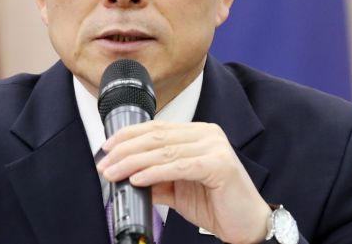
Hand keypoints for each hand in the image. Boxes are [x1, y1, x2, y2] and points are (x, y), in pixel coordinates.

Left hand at [96, 121, 270, 243]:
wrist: (246, 224)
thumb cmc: (217, 203)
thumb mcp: (178, 188)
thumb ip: (156, 179)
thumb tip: (126, 177)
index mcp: (197, 134)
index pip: (156, 127)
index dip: (128, 135)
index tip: (107, 147)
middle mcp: (206, 134)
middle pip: (156, 137)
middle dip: (125, 151)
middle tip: (105, 164)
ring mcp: (214, 147)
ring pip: (164, 151)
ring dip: (133, 163)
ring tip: (114, 173)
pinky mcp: (218, 164)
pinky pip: (178, 166)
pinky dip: (154, 173)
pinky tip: (137, 179)